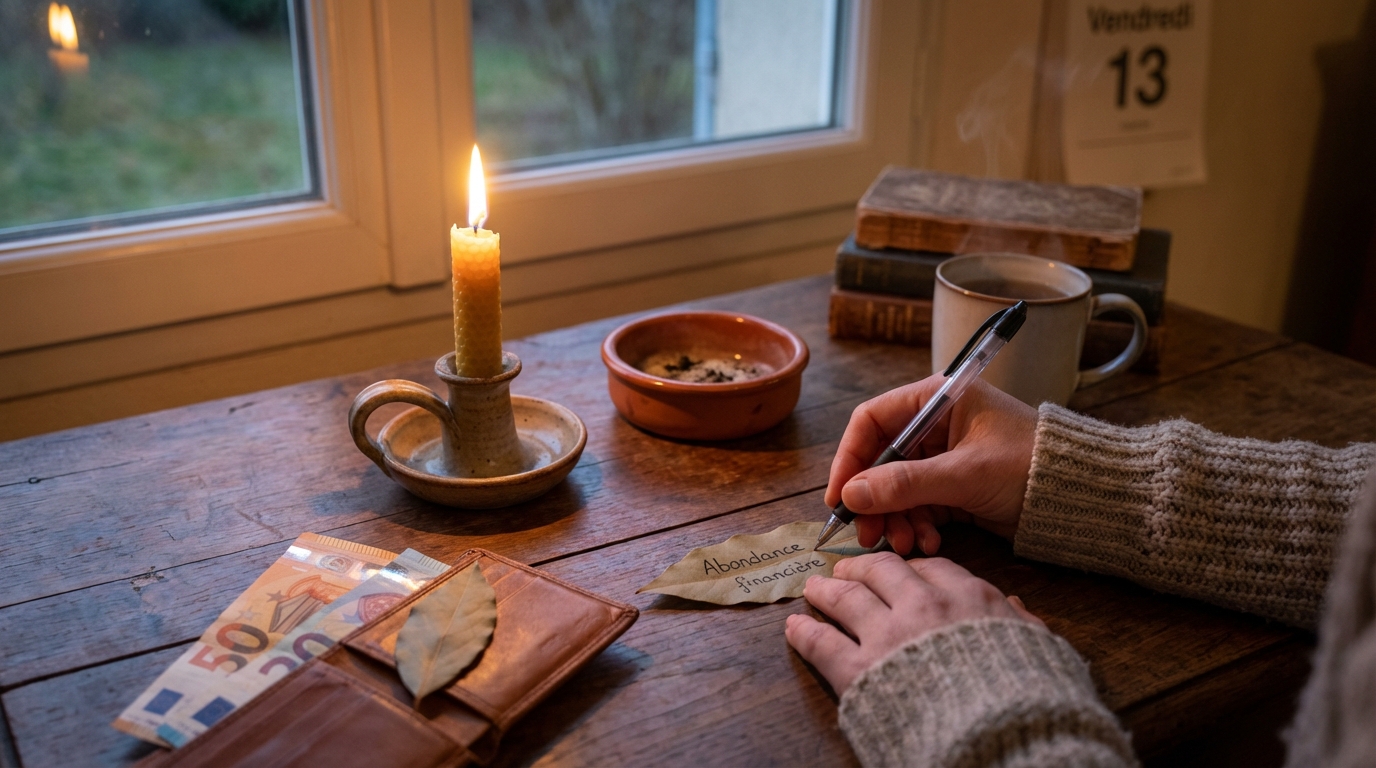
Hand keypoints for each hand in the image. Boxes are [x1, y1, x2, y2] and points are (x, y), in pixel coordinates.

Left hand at [784, 552, 1043, 693]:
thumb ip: (1021, 623)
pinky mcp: (859, 671)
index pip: (931, 568)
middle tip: (845, 568)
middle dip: (860, 567)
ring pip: (845, 597)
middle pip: (881, 571)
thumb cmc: (1029, 696)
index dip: (909, 568)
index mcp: (971, 598)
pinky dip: (803, 631)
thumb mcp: (1042, 651)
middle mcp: (923, 606)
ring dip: (826, 590)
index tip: (898, 569)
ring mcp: (887, 635)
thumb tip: (1012, 605)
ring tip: (813, 589)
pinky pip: (821, 642)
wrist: (1005, 736)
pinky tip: (792, 626)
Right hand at [825, 376, 1036, 554]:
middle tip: (867, 535)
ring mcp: (945, 458)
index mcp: (938, 398)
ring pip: (898, 489)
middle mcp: (936, 424)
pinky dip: (918, 527)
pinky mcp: (955, 488)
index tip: (839, 496)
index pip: (872, 420)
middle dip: (873, 500)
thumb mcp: (965, 474)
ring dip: (895, 520)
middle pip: (881, 460)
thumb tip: (850, 495)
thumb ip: (905, 484)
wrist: (1082, 496)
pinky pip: (920, 507)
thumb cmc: (1030, 466)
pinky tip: (928, 544)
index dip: (850, 458)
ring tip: (904, 545)